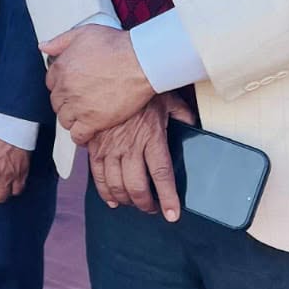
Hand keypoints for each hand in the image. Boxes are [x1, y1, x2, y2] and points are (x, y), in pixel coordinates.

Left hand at [40, 24, 154, 145]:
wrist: (140, 62)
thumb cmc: (116, 46)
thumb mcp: (84, 33)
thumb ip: (61, 41)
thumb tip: (43, 47)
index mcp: (62, 67)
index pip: (51, 83)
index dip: (62, 86)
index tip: (71, 88)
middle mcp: (66, 88)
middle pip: (57, 102)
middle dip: (66, 102)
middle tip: (80, 102)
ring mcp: (78, 106)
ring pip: (65, 119)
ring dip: (72, 119)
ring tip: (84, 116)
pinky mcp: (93, 121)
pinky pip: (78, 135)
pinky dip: (80, 136)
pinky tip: (87, 132)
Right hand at [85, 93, 194, 217]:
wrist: (111, 74)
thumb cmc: (140, 87)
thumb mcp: (167, 99)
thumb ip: (182, 115)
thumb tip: (193, 124)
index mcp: (151, 137)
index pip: (162, 175)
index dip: (167, 198)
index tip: (172, 214)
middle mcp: (130, 146)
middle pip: (137, 186)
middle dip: (146, 204)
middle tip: (151, 209)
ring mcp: (110, 147)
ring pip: (117, 185)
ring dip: (126, 200)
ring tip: (134, 204)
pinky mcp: (95, 146)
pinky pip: (97, 175)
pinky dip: (104, 191)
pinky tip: (112, 199)